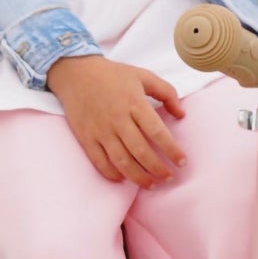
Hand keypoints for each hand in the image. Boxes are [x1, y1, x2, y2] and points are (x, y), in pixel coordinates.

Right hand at [46, 55, 186, 187]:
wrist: (76, 74)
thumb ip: (167, 92)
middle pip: (141, 151)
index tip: (182, 161)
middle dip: (158, 169)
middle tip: (170, 177)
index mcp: (134, 103)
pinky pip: (100, 162)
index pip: (157, 132)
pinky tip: (125, 179)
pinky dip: (113, 174)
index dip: (172, 150)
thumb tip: (181, 114)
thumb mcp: (143, 76)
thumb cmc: (113, 75)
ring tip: (152, 184)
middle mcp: (118, 119)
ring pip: (122, 161)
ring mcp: (100, 130)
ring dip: (139, 177)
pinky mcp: (86, 138)